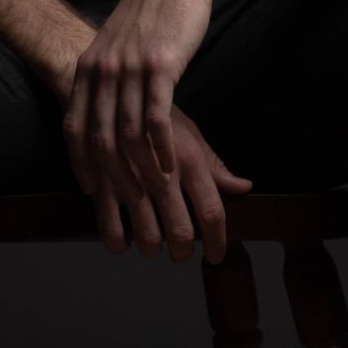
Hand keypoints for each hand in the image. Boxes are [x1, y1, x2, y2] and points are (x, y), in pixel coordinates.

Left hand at [57, 0, 251, 260]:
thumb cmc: (150, 14)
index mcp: (89, 68)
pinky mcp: (160, 66)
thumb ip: (107, 76)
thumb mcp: (118, 46)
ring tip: (151, 193)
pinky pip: (156, 117)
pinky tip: (169, 167)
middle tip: (126, 202)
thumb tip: (103, 106)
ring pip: (127, 132)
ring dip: (138, 168)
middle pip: (99, 135)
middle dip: (111, 174)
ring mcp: (129, 69)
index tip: (90, 188)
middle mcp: (103, 71)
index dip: (79, 161)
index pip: (74, 125)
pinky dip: (161, 148)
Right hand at [86, 100, 253, 264]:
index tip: (215, 256)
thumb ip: (216, 166)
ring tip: (154, 248)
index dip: (217, 241)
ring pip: (147, 236)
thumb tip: (245, 188)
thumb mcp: (191, 134)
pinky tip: (124, 243)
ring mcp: (131, 180)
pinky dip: (119, 243)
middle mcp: (163, 173)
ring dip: (153, 249)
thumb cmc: (157, 117)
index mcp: (189, 160)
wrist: (112, 91)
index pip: (212, 212)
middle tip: (182, 253)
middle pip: (181, 231)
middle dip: (183, 252)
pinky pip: (111, 228)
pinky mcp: (102, 182)